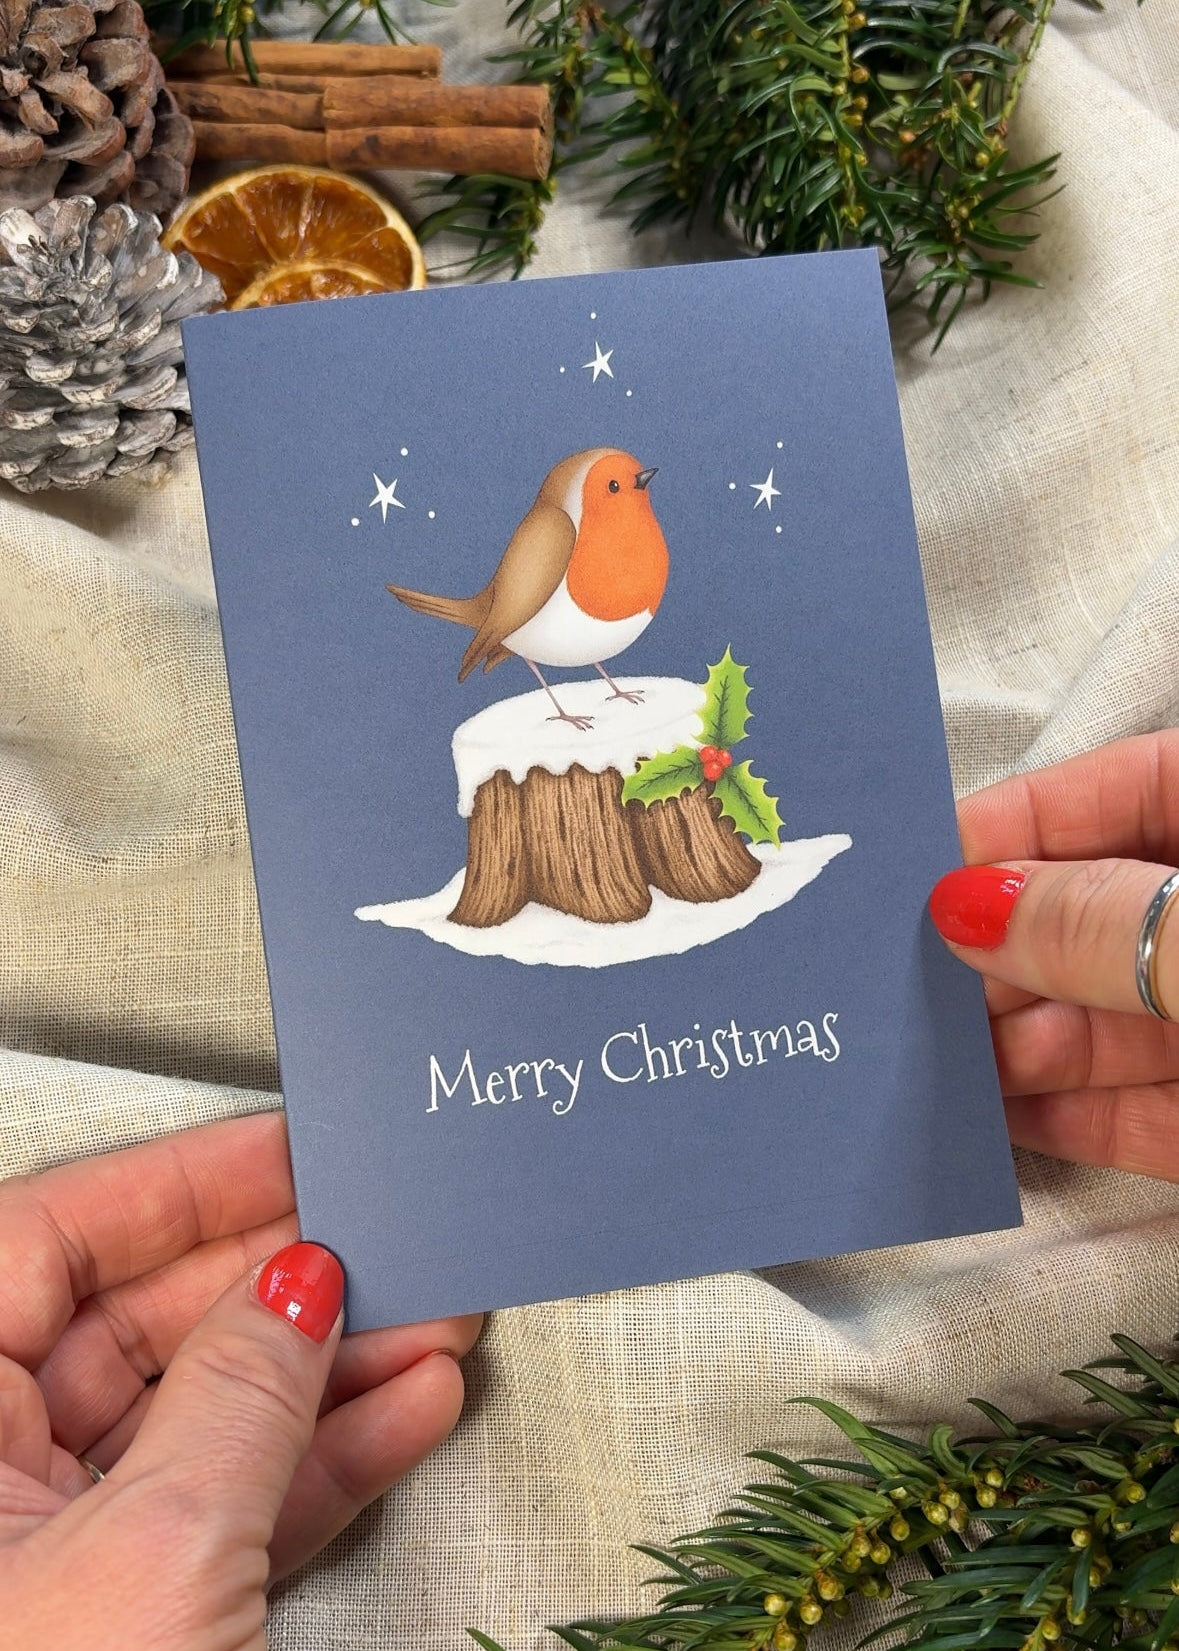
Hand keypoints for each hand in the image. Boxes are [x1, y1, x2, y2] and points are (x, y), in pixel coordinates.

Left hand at [0, 1113, 481, 1649]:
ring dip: (329, 1371)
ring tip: (427, 1321)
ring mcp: (48, 1561)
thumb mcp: (158, 1547)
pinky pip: (224, 1509)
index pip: (48, 1243)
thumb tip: (299, 1286)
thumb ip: (239, 1395)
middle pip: (136, 1324)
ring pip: (199, 1418)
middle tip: (376, 1238)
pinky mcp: (124, 1624)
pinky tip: (401, 1409)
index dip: (177, 1183)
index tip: (284, 1150)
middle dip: (282, 1282)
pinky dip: (319, 1463)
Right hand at [929, 730, 1178, 1179]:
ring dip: (1018, 1045)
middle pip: (1099, 914)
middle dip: (1001, 954)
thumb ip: (1099, 925)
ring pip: (1112, 1019)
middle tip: (901, 984)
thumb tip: (964, 908)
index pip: (1116, 789)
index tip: (910, 872)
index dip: (1009, 828)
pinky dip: (1073, 1119)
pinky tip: (998, 1124)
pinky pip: (1146, 1111)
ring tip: (929, 1064)